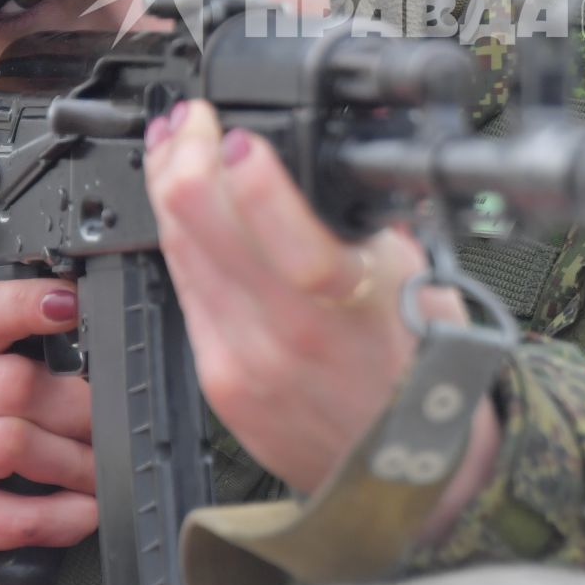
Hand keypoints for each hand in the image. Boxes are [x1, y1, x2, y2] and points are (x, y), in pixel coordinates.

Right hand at [0, 280, 97, 584]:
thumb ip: (23, 352)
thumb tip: (105, 346)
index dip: (31, 304)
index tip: (74, 303)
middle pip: (18, 384)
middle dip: (83, 409)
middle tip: (117, 426)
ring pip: (15, 444)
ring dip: (78, 463)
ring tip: (101, 472)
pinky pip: (15, 515)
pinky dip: (64, 516)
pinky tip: (83, 511)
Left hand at [144, 101, 498, 528]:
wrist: (398, 465)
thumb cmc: (417, 365)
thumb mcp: (411, 274)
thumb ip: (361, 216)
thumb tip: (316, 153)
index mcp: (355, 305)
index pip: (294, 243)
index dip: (254, 182)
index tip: (237, 136)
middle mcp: (291, 335)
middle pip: (204, 229)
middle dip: (185, 156)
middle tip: (189, 119)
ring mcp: (243, 359)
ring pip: (179, 250)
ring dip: (168, 186)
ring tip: (171, 144)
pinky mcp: (215, 377)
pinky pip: (183, 289)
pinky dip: (178, 239)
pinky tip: (178, 210)